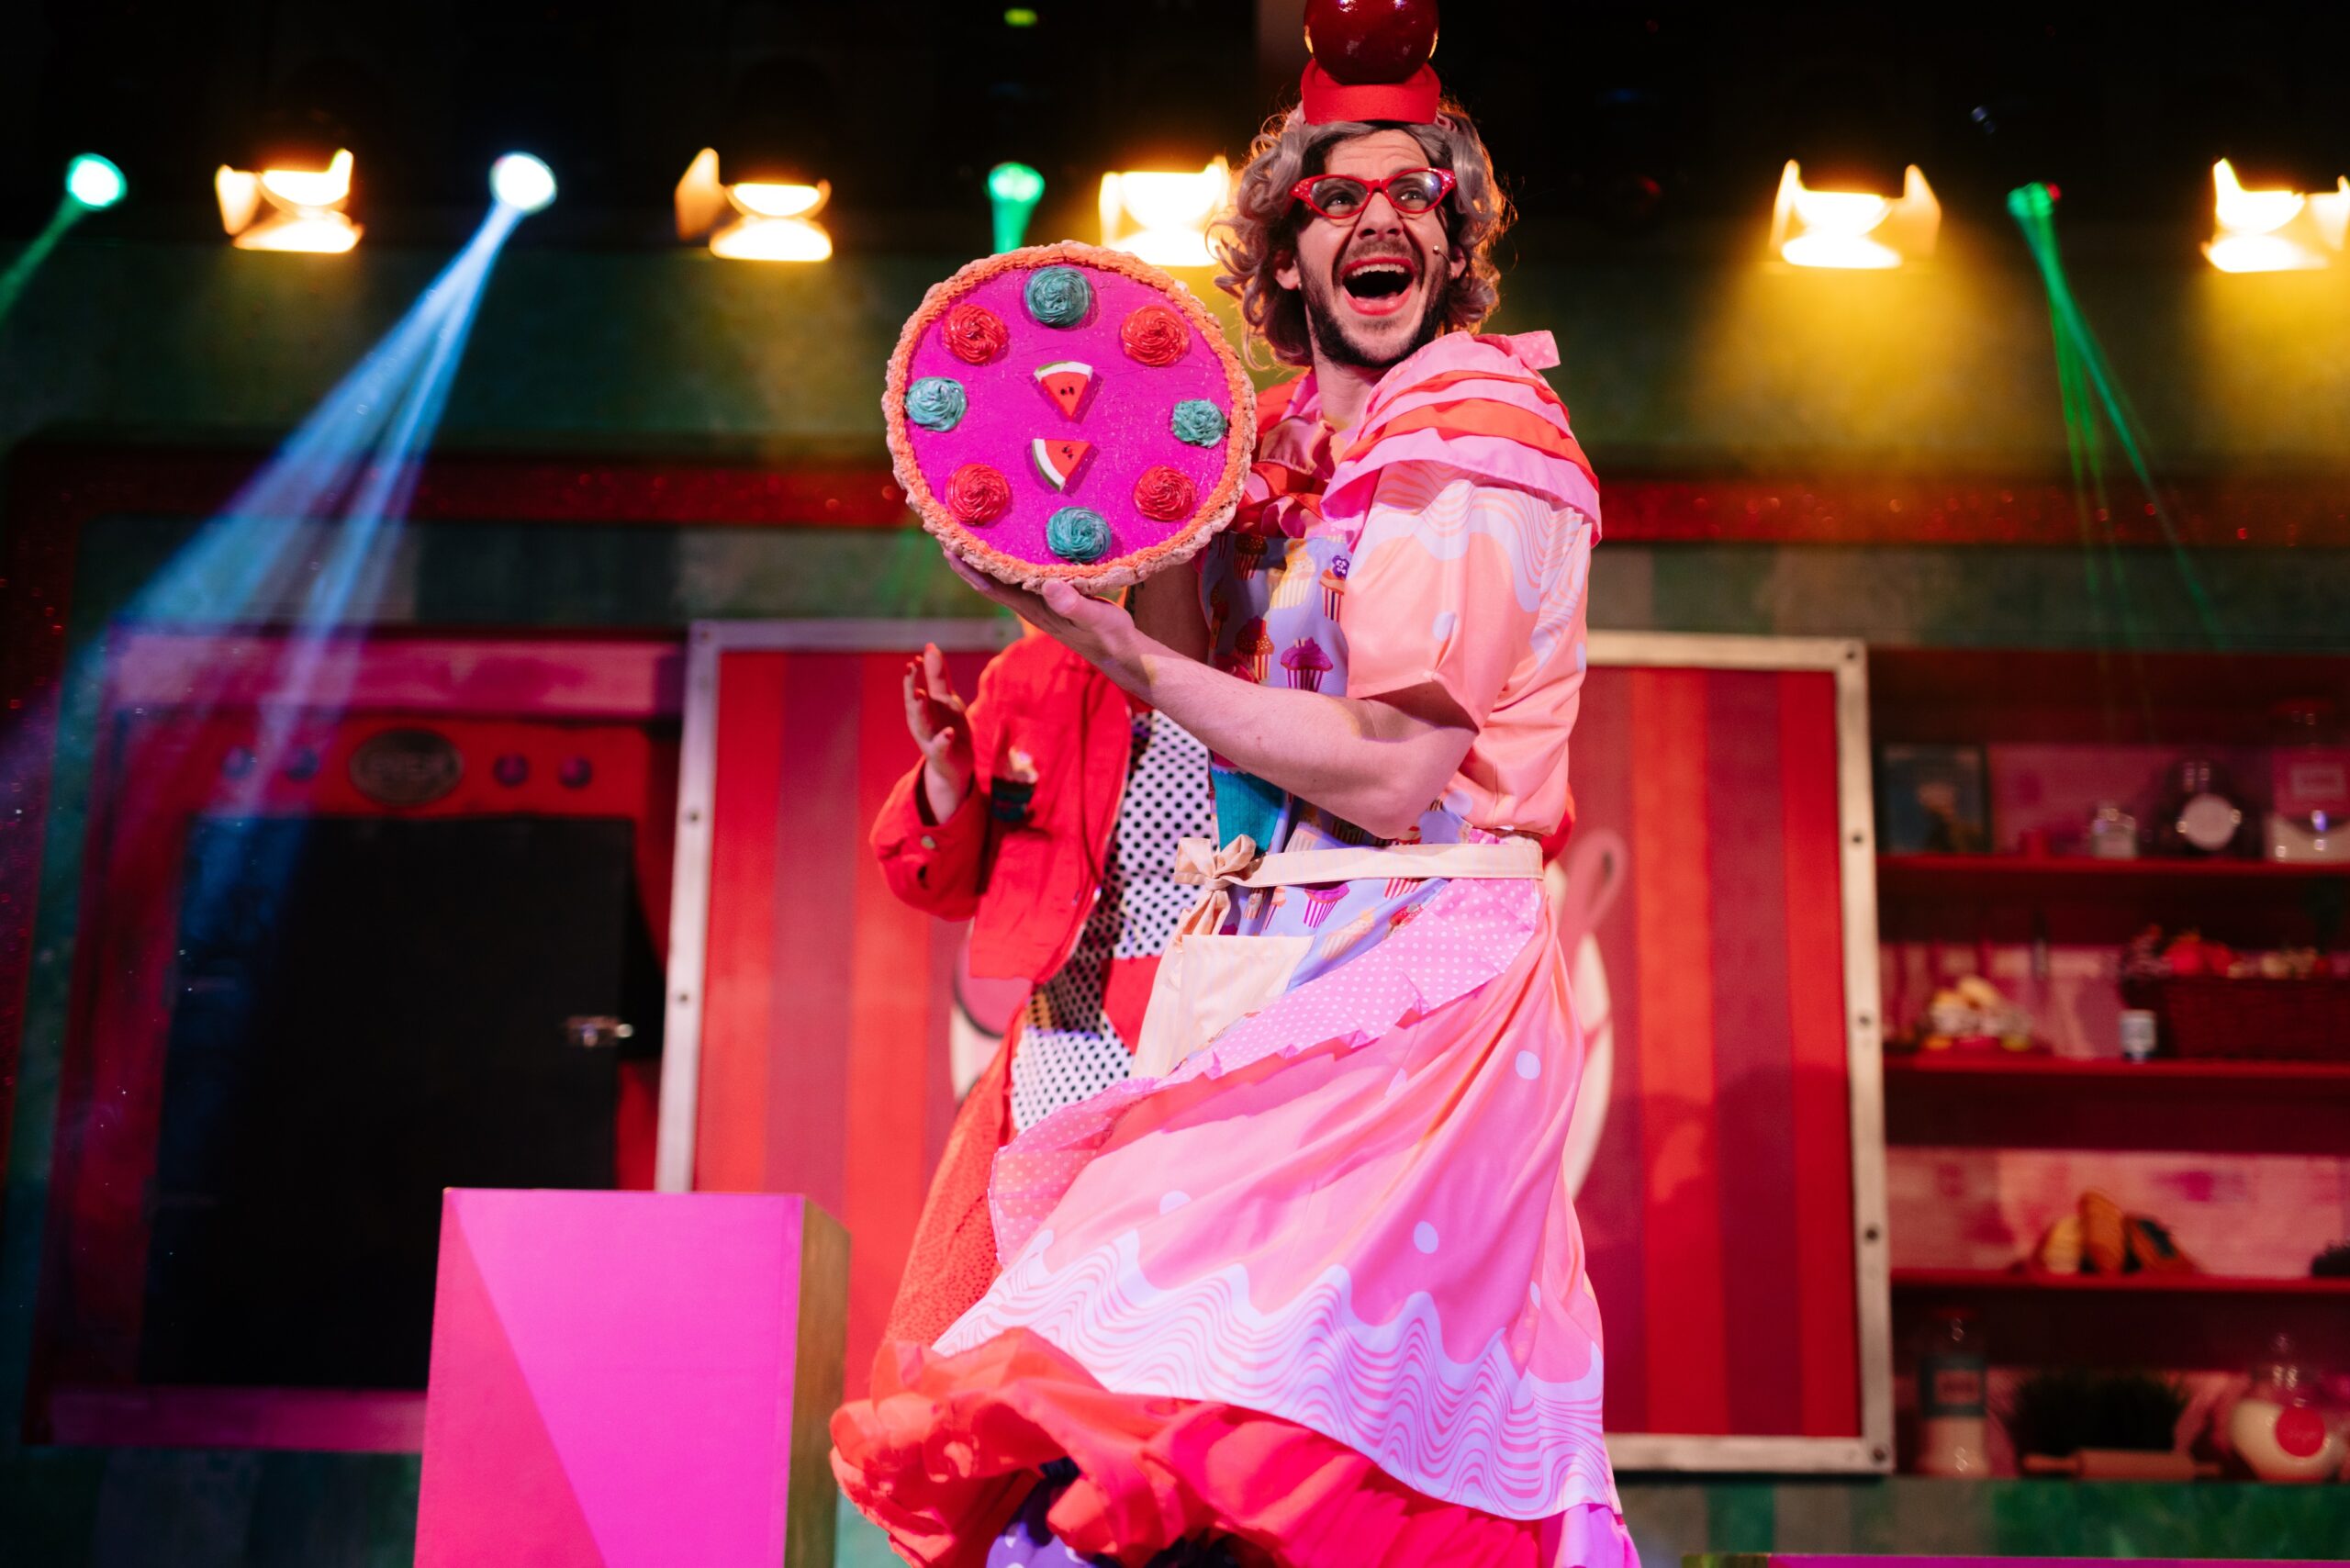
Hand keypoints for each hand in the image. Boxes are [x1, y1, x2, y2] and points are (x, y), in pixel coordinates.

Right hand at [903, 643, 972, 818]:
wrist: (954, 766)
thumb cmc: (947, 727)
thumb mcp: (945, 700)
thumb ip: (937, 676)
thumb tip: (929, 646)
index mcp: (921, 708)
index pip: (914, 687)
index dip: (914, 674)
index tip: (915, 659)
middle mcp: (921, 722)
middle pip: (913, 703)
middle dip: (911, 685)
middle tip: (911, 668)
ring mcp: (929, 739)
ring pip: (922, 723)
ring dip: (920, 709)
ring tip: (920, 694)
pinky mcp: (942, 754)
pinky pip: (941, 747)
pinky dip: (943, 740)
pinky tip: (949, 732)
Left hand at [945, 553, 1136, 674]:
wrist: (1123, 654)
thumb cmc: (1111, 637)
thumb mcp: (1097, 618)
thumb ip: (1074, 604)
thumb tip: (1048, 585)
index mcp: (1035, 608)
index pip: (993, 587)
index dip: (970, 569)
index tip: (949, 547)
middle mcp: (1031, 605)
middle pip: (989, 580)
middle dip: (968, 559)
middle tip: (946, 531)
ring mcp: (1040, 602)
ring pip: (1002, 578)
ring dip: (983, 559)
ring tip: (967, 534)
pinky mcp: (1052, 598)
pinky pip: (1020, 576)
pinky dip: (1007, 560)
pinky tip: (1007, 547)